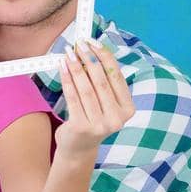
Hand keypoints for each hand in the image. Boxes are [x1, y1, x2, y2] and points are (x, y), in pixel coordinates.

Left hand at [55, 39, 135, 153]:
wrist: (78, 148)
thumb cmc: (92, 120)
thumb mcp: (105, 104)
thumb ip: (104, 83)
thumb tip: (93, 53)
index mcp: (128, 109)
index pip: (117, 77)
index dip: (105, 57)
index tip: (94, 43)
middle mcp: (117, 118)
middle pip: (101, 81)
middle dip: (89, 59)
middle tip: (79, 45)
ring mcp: (100, 124)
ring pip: (86, 88)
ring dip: (76, 67)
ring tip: (68, 54)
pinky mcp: (81, 126)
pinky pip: (73, 97)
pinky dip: (67, 80)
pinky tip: (62, 68)